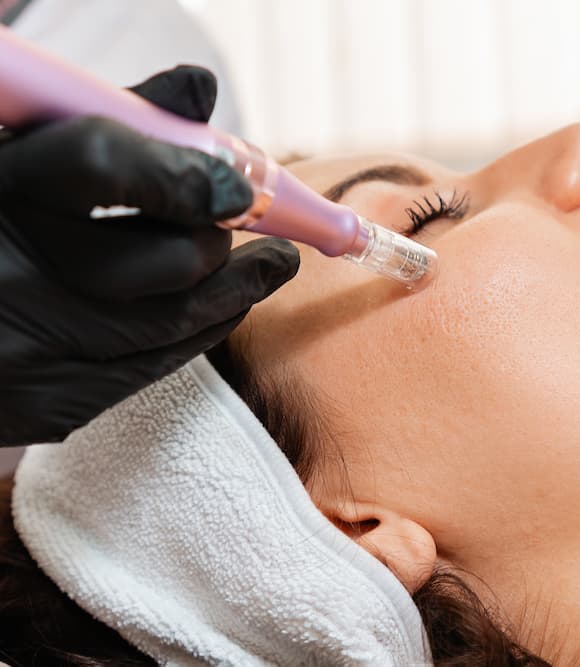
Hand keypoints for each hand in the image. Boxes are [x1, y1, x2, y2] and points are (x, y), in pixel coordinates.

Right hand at [0, 66, 299, 445]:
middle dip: (218, 245)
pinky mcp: (43, 405)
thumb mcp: (16, 159)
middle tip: (239, 230)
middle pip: (167, 262)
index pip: (103, 161)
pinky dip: (196, 334)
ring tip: (268, 267)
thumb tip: (200, 89)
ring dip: (235, 292)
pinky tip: (220, 309)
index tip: (236, 188)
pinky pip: (150, 369)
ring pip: (174, 322)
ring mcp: (22, 349)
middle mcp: (4, 270)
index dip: (186, 172)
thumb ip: (106, 126)